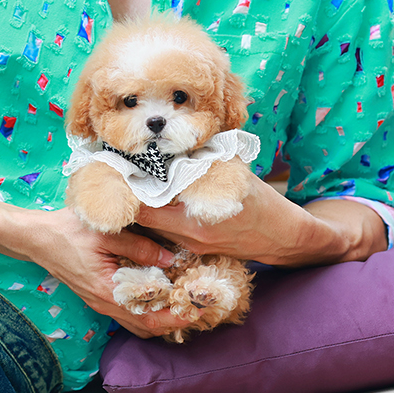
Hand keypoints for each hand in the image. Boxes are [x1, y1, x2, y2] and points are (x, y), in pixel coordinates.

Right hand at [11, 209, 199, 339]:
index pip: (150, 317)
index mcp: (108, 292)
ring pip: (136, 324)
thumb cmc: (70, 232)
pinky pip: (127, 314)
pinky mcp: (97, 297)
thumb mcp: (108, 234)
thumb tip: (170, 258)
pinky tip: (158, 297)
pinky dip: (146, 312)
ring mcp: (100, 303)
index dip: (176, 316)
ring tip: (182, 305)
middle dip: (173, 321)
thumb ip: (140, 247)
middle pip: (146, 327)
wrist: (38, 238)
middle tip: (196, 309)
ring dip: (160, 319)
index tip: (198, 309)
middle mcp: (105, 304)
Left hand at [134, 177, 386, 266]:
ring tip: (124, 187)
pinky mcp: (193, 251)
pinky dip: (156, 219)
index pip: (144, 206)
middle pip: (141, 220)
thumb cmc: (262, 202)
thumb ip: (203, 161)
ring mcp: (189, 246)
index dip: (124, 189)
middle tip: (110, 177)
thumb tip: (176, 141)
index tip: (110, 170)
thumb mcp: (233, 174)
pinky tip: (150, 202)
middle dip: (126, 199)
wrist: (283, 239)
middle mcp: (187, 236)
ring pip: (151, 229)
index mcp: (194, 218)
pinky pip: (166, 235)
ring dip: (139, 209)